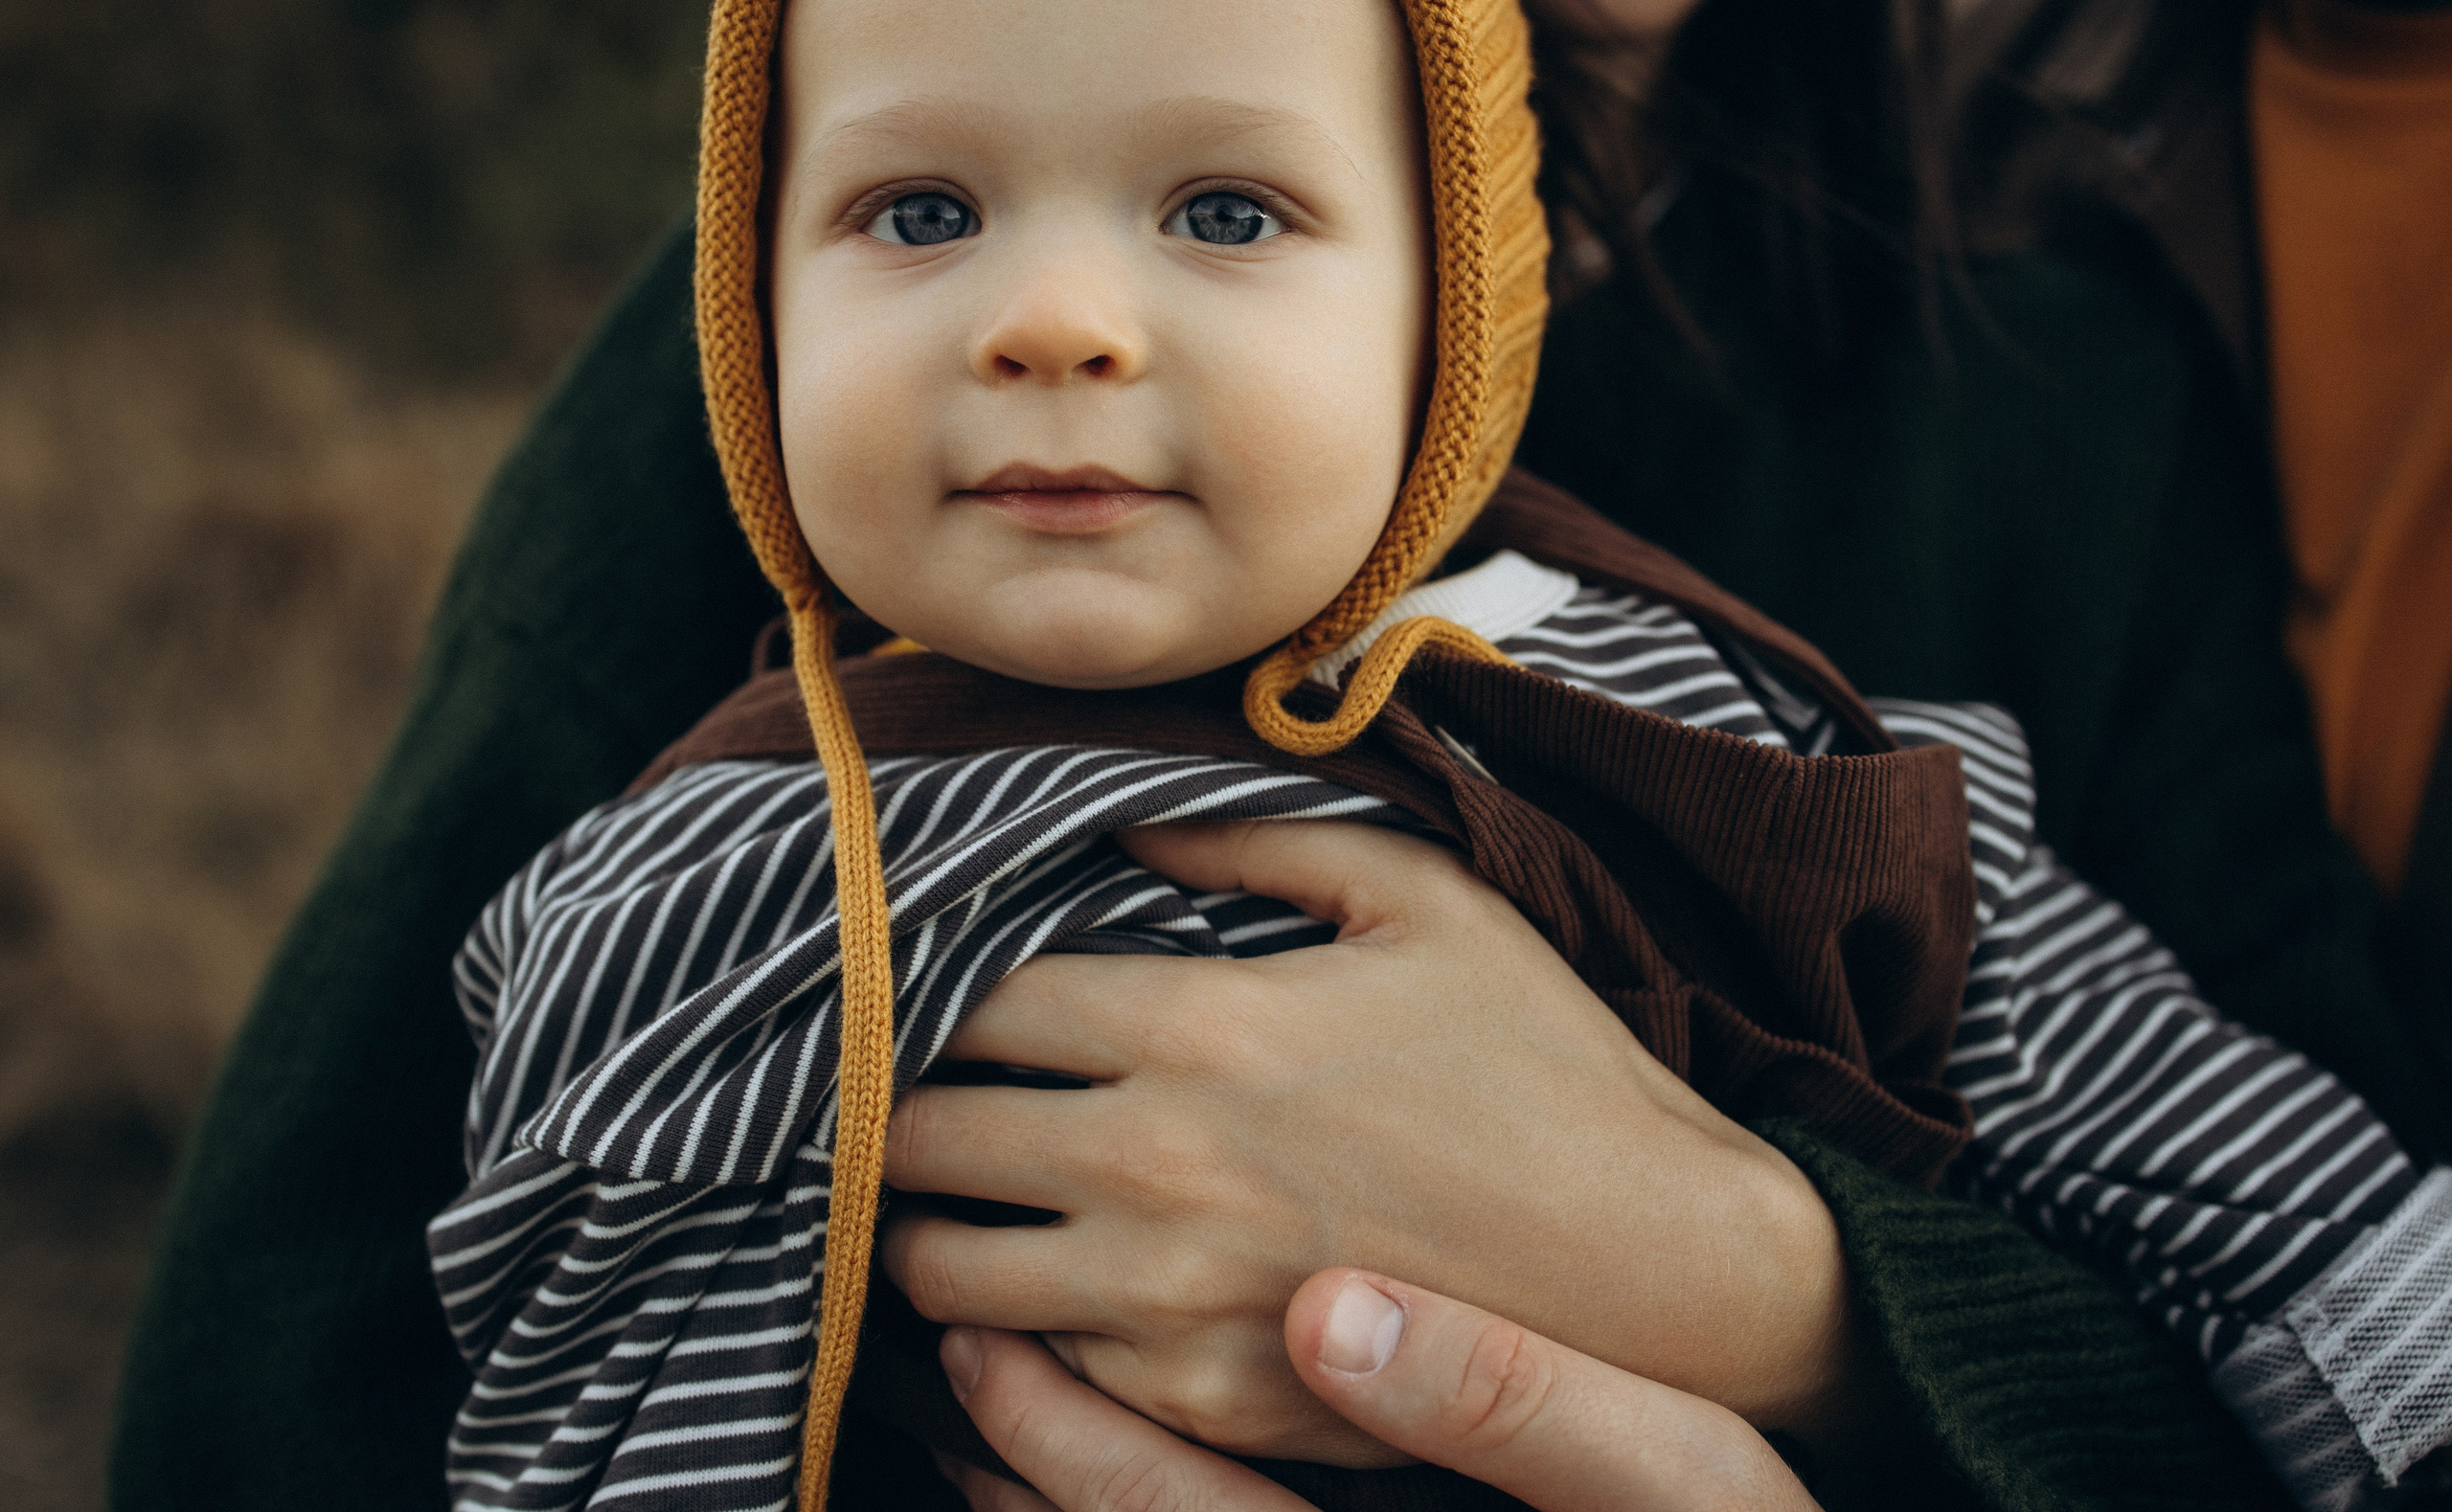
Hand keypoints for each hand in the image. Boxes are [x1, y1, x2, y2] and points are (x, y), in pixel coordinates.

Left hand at [880, 821, 1876, 1466]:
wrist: (1663, 1268)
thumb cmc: (1545, 1066)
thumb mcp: (1425, 900)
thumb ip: (1257, 834)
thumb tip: (1123, 819)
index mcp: (1205, 1029)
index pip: (972, 1000)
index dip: (917, 985)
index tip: (912, 982)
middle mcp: (1160, 1171)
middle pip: (923, 1135)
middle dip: (892, 1103)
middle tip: (901, 1085)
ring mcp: (1174, 1305)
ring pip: (944, 1271)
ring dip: (924, 1223)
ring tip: (950, 1190)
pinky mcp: (1204, 1406)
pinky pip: (1040, 1367)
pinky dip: (1016, 1322)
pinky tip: (1050, 1279)